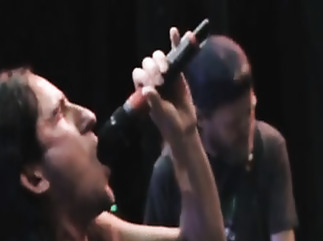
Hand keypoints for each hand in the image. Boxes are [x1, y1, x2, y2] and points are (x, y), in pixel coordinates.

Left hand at [131, 27, 196, 144]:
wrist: (183, 126)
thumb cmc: (168, 122)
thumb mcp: (160, 113)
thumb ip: (154, 101)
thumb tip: (147, 90)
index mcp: (142, 88)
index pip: (138, 73)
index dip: (144, 76)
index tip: (154, 86)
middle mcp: (151, 78)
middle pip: (148, 63)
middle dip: (153, 69)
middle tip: (162, 80)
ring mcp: (165, 74)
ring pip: (158, 58)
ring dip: (161, 60)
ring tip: (167, 71)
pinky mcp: (178, 71)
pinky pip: (175, 55)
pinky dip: (174, 43)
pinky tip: (174, 32)